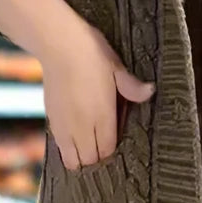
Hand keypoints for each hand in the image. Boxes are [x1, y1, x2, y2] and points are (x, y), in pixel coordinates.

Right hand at [39, 16, 154, 169]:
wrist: (57, 43)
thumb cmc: (91, 52)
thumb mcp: (116, 67)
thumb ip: (132, 86)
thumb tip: (150, 91)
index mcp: (103, 114)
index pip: (107, 149)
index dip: (111, 150)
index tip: (114, 141)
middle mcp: (82, 125)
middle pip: (90, 159)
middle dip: (97, 157)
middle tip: (102, 146)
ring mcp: (64, 124)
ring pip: (72, 159)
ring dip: (80, 157)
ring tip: (87, 147)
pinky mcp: (51, 119)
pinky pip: (59, 147)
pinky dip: (67, 149)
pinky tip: (73, 138)